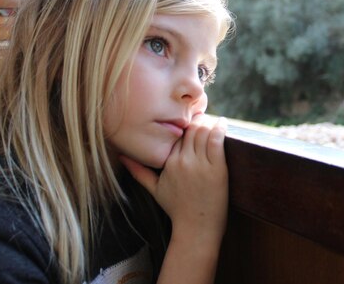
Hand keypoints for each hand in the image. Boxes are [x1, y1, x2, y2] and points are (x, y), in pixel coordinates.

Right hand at [119, 115, 228, 242]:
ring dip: (208, 122)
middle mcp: (183, 161)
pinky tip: (222, 122)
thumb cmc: (176, 209)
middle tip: (202, 116)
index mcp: (168, 163)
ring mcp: (200, 165)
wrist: (196, 228)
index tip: (188, 119)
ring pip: (203, 132)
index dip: (182, 124)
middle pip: (190, 129)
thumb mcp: (154, 189)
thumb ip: (138, 171)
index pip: (175, 134)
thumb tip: (121, 157)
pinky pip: (217, 140)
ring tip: (212, 119)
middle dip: (196, 120)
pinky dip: (220, 128)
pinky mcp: (217, 169)